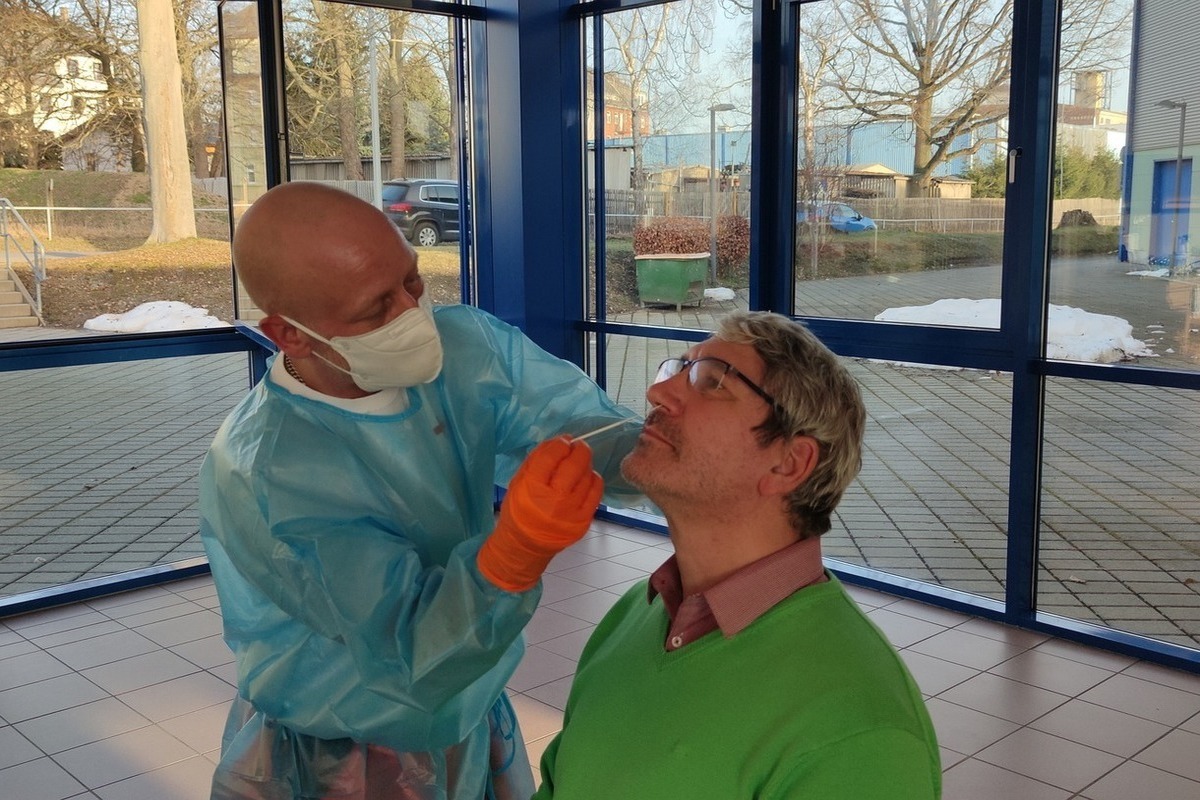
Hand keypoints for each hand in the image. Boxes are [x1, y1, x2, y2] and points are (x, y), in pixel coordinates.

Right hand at [477, 437, 603, 591]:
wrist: (525, 546)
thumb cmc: (519, 511)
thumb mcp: (518, 482)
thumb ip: (537, 460)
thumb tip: (560, 441)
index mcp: (531, 489)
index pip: (551, 457)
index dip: (560, 444)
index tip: (564, 441)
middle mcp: (552, 501)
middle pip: (574, 465)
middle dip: (579, 449)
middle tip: (578, 446)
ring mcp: (571, 513)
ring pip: (587, 477)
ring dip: (585, 464)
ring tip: (579, 462)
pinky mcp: (583, 521)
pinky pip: (595, 493)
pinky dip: (593, 480)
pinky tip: (586, 477)